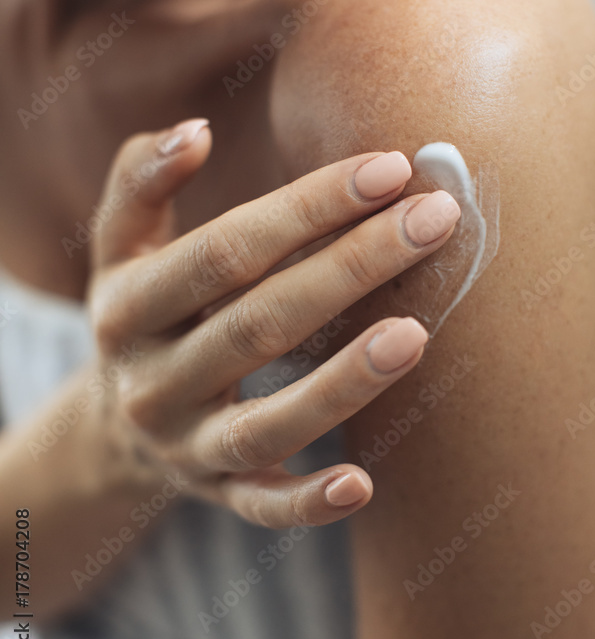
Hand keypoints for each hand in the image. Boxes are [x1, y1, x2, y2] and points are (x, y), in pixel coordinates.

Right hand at [86, 119, 460, 527]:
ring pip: (267, 422)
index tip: (390, 169)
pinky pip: (261, 507)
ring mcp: (185, 445)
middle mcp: (150, 381)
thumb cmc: (144, 307)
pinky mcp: (217, 492)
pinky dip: (306, 503)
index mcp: (126, 306)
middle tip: (433, 221)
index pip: (226, 251)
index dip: (307, 208)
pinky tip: (362, 485)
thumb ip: (143, 182)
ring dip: (342, 382)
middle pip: (260, 322)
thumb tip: (194, 131)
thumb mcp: (121, 247)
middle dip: (351, 267)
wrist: (117, 421)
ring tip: (416, 334)